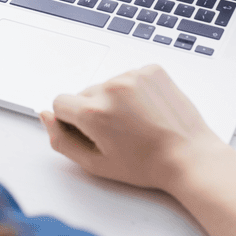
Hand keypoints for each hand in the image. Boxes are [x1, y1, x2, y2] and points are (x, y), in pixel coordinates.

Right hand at [39, 64, 222, 192]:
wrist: (189, 157)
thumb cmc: (146, 165)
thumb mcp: (95, 163)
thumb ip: (61, 139)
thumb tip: (46, 115)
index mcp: (94, 111)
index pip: (60, 103)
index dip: (72, 122)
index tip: (91, 134)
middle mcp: (111, 87)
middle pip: (84, 94)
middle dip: (94, 111)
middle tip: (119, 134)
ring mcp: (134, 75)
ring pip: (107, 85)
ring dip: (115, 100)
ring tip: (137, 123)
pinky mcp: (152, 70)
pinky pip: (129, 77)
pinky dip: (134, 91)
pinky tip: (148, 111)